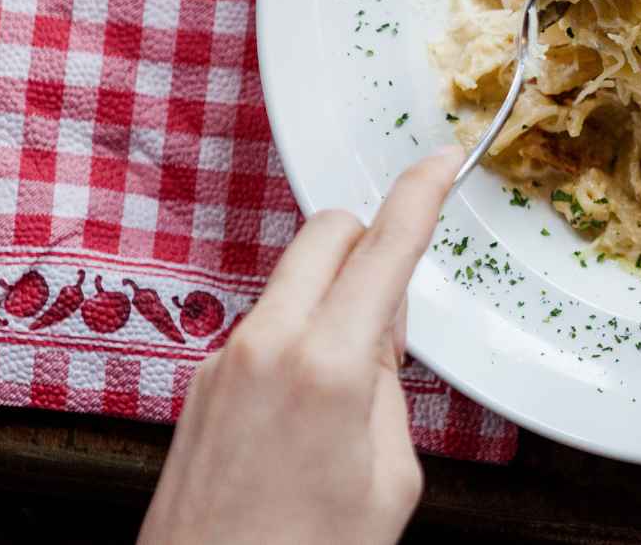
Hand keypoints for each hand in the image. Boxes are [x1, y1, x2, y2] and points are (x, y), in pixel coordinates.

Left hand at [139, 148, 464, 544]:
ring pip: (293, 284)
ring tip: (354, 390)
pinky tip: (311, 412)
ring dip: (333, 299)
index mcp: (326, 367)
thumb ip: (389, 391)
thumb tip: (379, 344)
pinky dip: (300, 339)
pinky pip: (264, 330)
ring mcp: (223, 364)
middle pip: (324, 235)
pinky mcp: (200, 387)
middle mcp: (264, 349)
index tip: (439, 162)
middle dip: (368, 238)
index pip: (384, 249)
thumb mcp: (390, 479)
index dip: (420, 195)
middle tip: (398, 291)